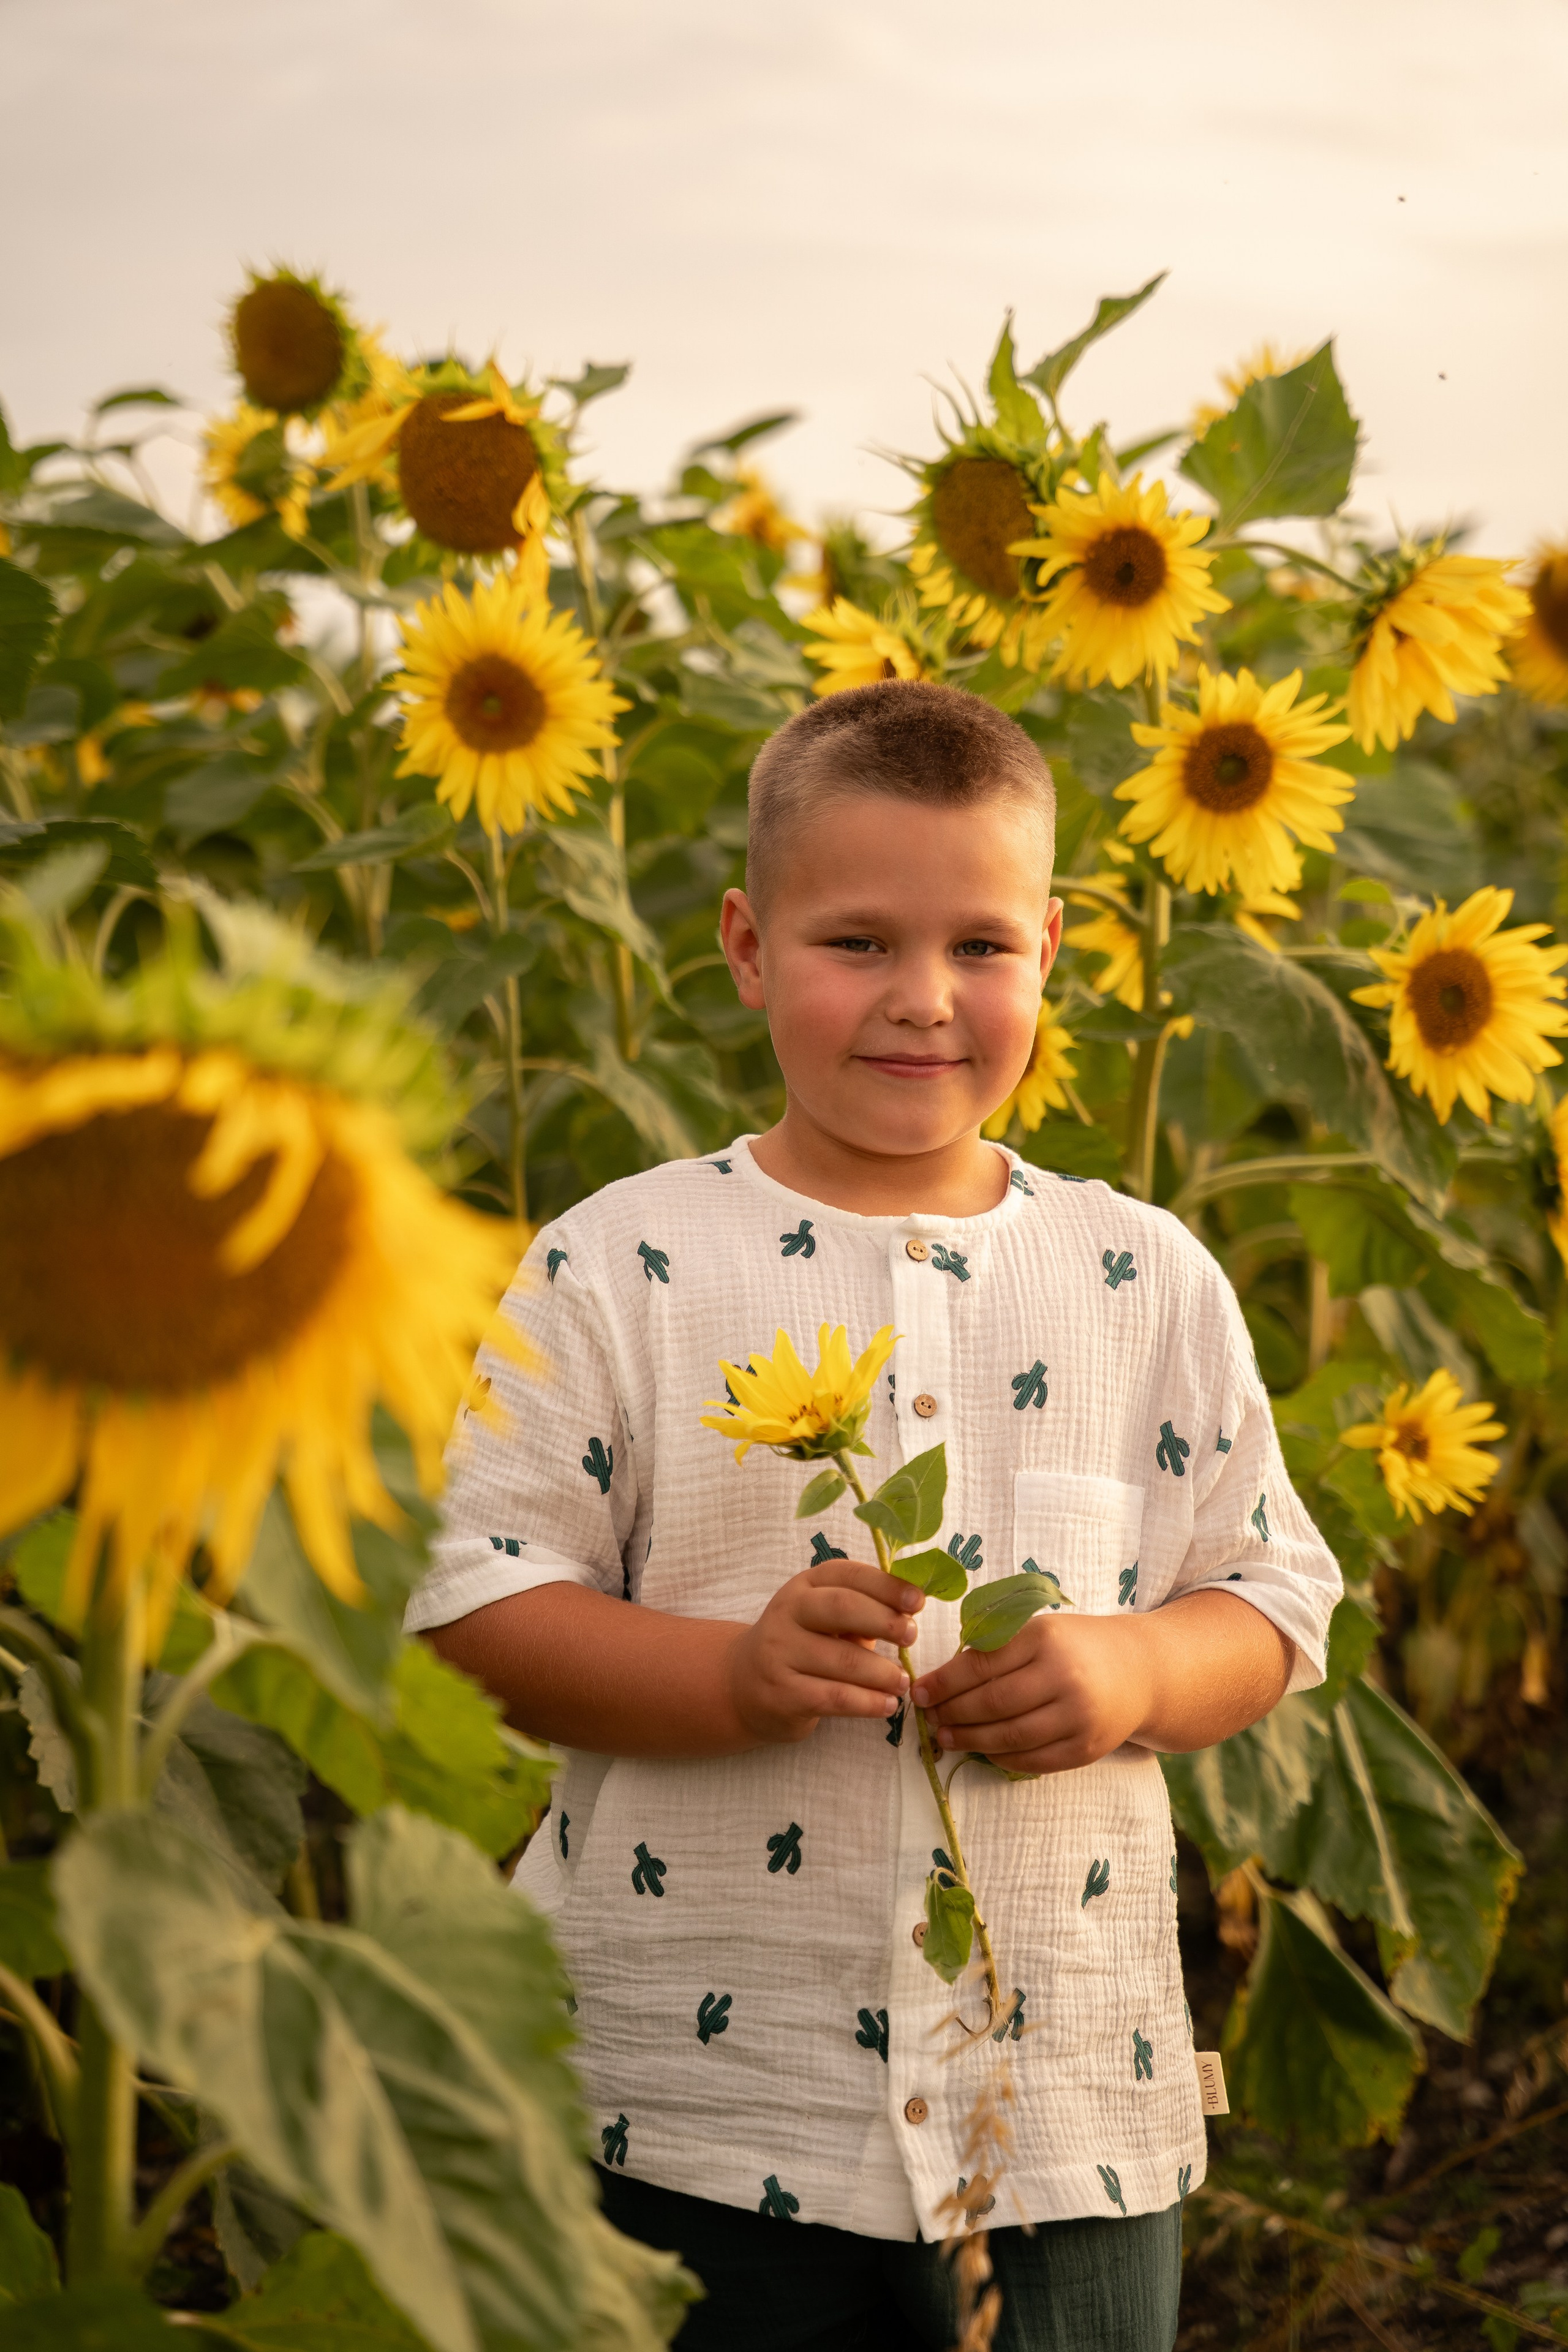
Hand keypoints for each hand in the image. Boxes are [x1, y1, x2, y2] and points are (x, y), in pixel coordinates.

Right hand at [727, 1558, 923, 1744]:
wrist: (742, 1684)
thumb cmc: (801, 1645)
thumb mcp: (823, 1619)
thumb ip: (861, 1611)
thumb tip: (909, 1614)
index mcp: (804, 1586)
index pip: (847, 1575)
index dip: (886, 1585)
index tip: (917, 1601)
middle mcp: (787, 1612)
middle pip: (842, 1608)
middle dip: (885, 1621)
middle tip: (912, 1637)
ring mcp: (780, 1653)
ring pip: (843, 1661)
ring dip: (883, 1673)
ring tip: (903, 1682)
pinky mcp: (782, 1694)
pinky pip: (835, 1698)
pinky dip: (869, 1703)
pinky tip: (887, 1705)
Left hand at [911, 1612, 1156, 1774]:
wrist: (1141, 1671)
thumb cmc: (1077, 1646)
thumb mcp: (1040, 1630)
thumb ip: (997, 1648)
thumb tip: (942, 1679)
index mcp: (1046, 1638)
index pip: (982, 1665)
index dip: (944, 1682)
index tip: (918, 1691)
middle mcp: (1065, 1677)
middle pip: (993, 1703)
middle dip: (952, 1713)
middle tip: (927, 1717)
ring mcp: (1079, 1717)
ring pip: (1010, 1736)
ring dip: (970, 1739)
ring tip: (945, 1736)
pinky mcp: (1087, 1749)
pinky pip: (1033, 1760)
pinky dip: (1002, 1758)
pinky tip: (982, 1751)